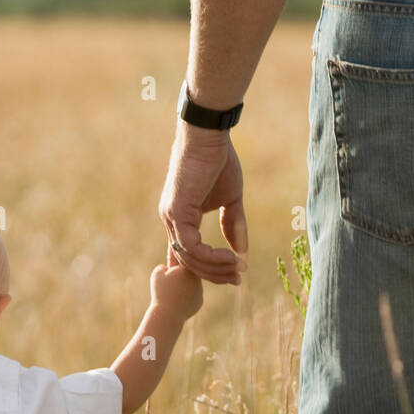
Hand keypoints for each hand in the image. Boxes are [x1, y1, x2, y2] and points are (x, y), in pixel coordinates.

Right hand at [151, 250, 203, 321]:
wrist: (168, 314)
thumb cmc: (161, 293)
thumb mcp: (157, 274)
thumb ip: (162, 267)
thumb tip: (166, 267)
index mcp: (187, 269)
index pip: (182, 262)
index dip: (174, 265)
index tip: (170, 267)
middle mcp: (197, 278)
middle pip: (188, 274)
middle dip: (180, 276)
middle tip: (170, 282)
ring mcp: (200, 291)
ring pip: (191, 285)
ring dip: (184, 287)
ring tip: (173, 294)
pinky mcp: (200, 302)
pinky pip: (193, 296)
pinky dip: (187, 298)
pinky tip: (178, 302)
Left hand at [158, 121, 247, 285]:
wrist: (209, 135)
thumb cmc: (218, 160)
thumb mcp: (230, 199)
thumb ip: (233, 225)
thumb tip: (242, 252)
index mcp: (180, 217)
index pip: (189, 254)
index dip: (209, 269)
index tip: (233, 275)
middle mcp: (171, 220)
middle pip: (189, 263)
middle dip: (215, 274)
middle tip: (238, 277)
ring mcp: (172, 217)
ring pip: (190, 259)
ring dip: (216, 268)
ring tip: (238, 267)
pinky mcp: (177, 212)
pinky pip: (192, 248)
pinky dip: (212, 257)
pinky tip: (230, 257)